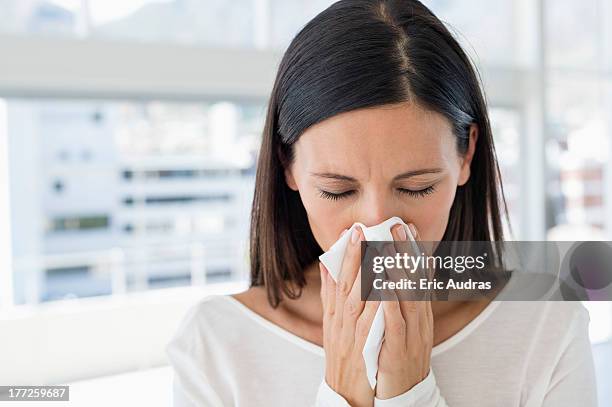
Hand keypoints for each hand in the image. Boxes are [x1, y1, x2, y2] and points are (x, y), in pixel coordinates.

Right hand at [320, 226, 379, 406]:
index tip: (352, 231)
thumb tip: (327, 264)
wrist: (346, 392)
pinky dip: (377, 304)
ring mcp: (351, 332)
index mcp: (335, 312)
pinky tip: (386, 288)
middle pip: (347, 283)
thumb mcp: (331, 323)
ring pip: (358, 299)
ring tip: (377, 251)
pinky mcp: (363, 347)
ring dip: (367, 274)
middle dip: (355, 256)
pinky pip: (371, 322)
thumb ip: (330, 294)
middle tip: (363, 231)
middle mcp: (341, 319)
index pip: (339, 278)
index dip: (346, 254)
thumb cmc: (343, 354)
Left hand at [375, 223, 433, 398]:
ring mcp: (411, 334)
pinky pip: (395, 323)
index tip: (408, 227)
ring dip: (398, 271)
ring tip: (388, 247)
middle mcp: (419, 319)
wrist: (404, 395)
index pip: (418, 276)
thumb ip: (395, 301)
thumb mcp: (400, 325)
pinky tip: (383, 287)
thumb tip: (387, 275)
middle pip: (415, 281)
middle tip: (398, 226)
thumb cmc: (396, 356)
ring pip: (407, 297)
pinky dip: (390, 303)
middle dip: (407, 252)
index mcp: (418, 312)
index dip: (414, 251)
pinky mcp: (398, 349)